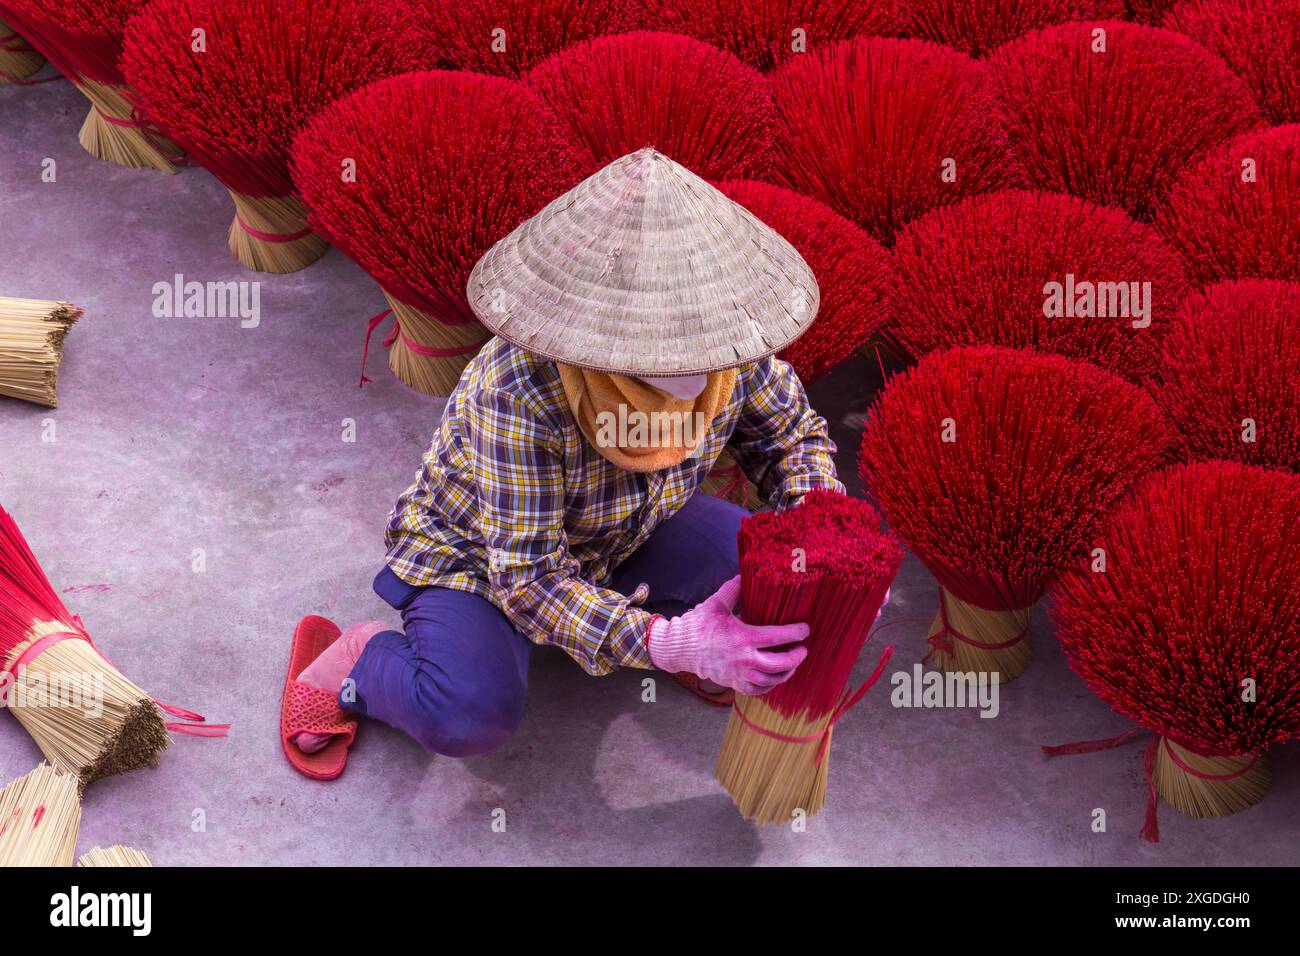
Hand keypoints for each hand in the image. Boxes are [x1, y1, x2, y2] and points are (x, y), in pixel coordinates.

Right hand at [647, 575, 808, 695]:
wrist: (679, 648)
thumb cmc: (697, 625)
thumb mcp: (716, 603)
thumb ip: (734, 589)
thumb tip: (745, 574)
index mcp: (742, 637)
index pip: (777, 637)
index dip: (795, 633)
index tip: (805, 629)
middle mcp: (743, 659)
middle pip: (780, 664)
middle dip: (797, 657)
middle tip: (803, 649)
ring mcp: (739, 674)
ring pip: (772, 680)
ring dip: (787, 672)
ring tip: (793, 663)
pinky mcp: (733, 683)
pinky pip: (758, 690)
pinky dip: (770, 685)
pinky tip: (776, 676)